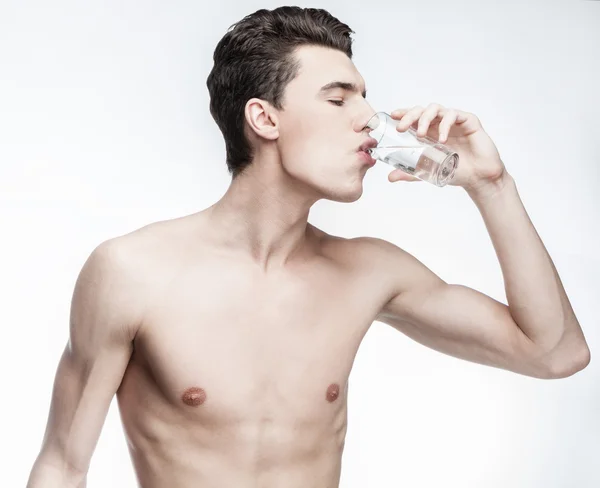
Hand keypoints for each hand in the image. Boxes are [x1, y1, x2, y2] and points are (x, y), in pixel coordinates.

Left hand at [387, 103, 507, 191]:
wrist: (479, 178)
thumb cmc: (456, 172)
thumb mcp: (428, 172)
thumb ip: (410, 173)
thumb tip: (390, 178)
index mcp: (430, 131)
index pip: (415, 117)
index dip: (404, 113)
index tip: (393, 116)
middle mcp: (440, 124)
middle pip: (422, 110)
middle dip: (410, 115)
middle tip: (401, 128)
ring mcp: (455, 121)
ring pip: (436, 109)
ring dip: (425, 119)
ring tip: (420, 134)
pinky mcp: (469, 120)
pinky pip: (454, 115)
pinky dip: (445, 125)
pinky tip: (442, 139)